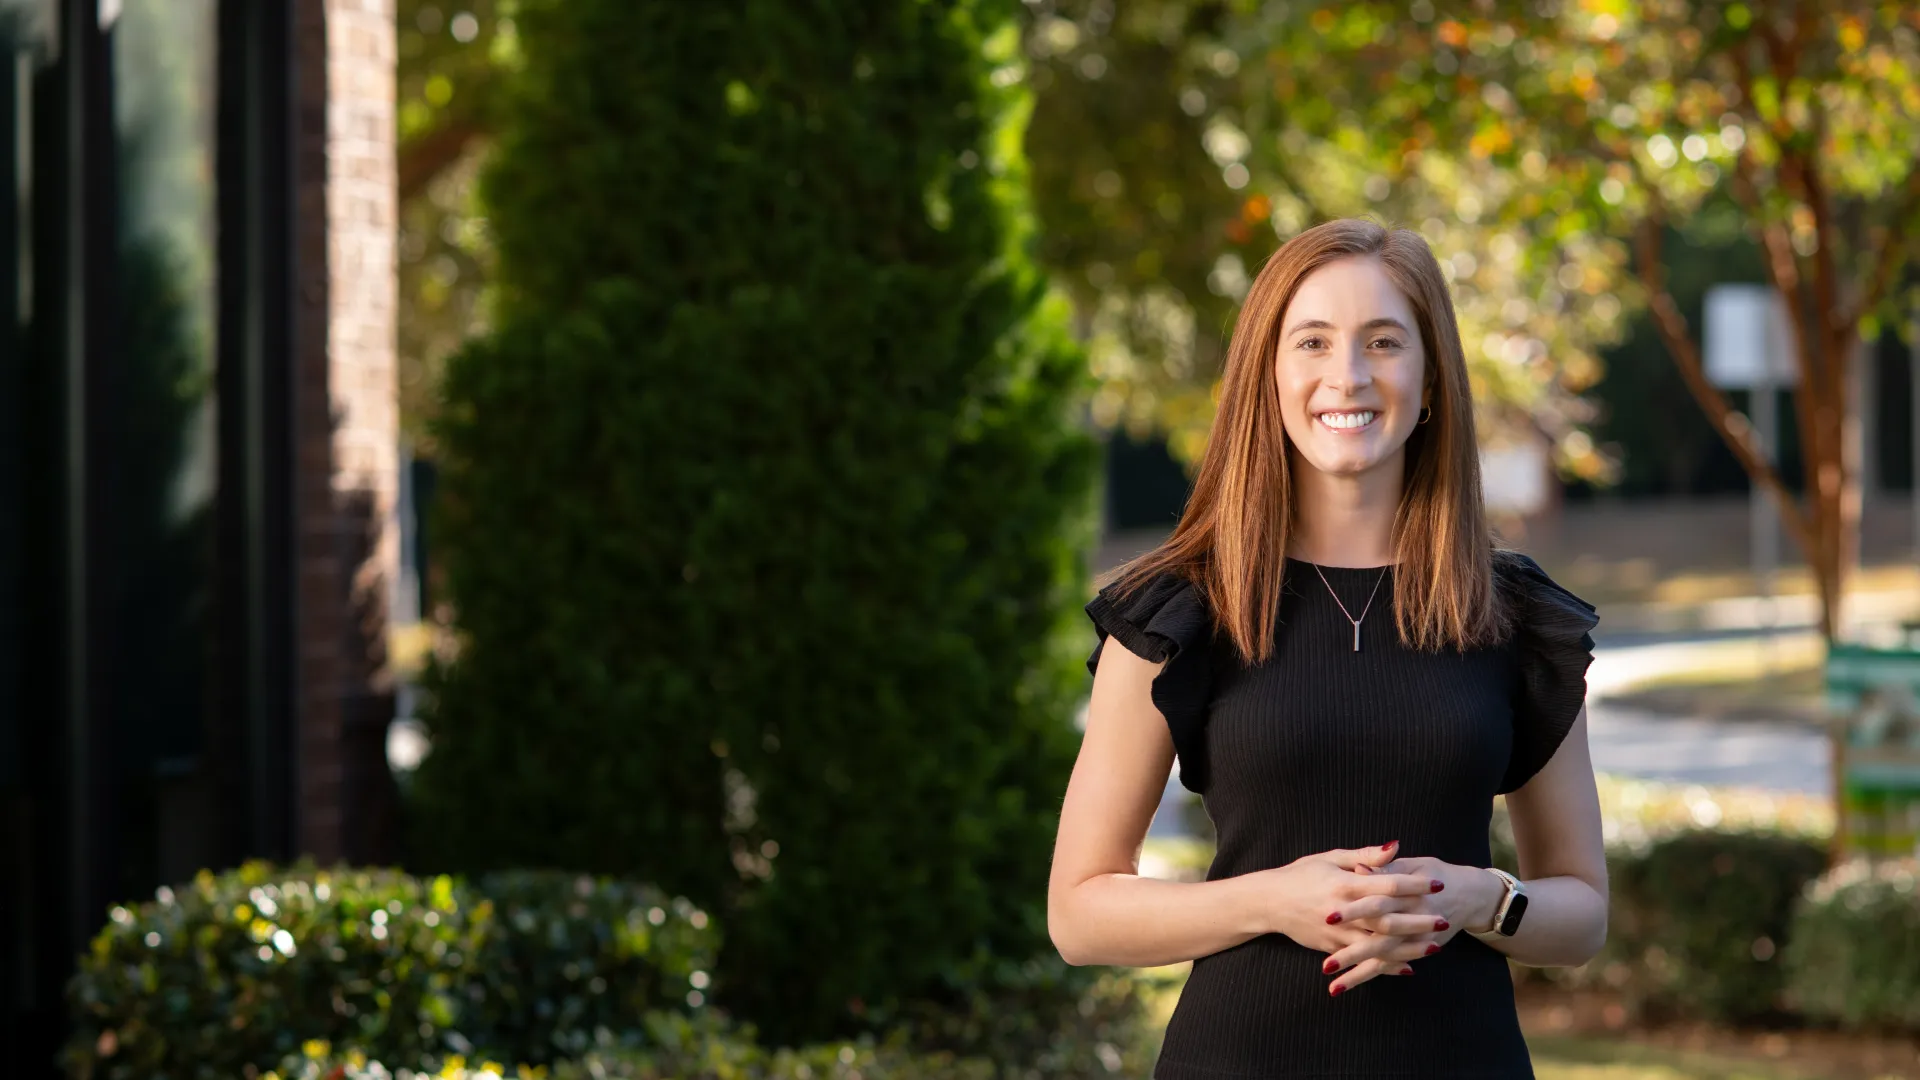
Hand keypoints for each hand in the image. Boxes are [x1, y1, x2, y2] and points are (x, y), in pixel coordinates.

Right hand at [1248, 840, 1440, 994]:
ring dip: (1409, 946)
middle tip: (1443, 919)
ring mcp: (1337, 932)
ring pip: (1379, 943)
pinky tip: (1407, 968)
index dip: (1414, 883)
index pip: (1387, 883)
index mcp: (1345, 882)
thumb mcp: (1331, 858)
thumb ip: (1365, 855)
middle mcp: (1343, 910)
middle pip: (1388, 917)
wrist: (1269, 902)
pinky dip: (1386, 965)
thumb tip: (1396, 847)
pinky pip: (1364, 959)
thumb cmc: (1301, 874)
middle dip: (1418, 919)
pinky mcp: (1332, 947)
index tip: (1437, 883)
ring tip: (1434, 946)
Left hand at [1323, 855, 1504, 993]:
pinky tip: (1349, 984)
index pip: (1378, 901)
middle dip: (1353, 952)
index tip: (1328, 919)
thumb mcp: (1412, 865)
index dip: (1354, 910)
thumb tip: (1358, 869)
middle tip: (1327, 964)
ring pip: (1384, 957)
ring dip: (1358, 972)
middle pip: (1380, 936)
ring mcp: (1418, 938)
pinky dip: (1372, 974)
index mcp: (1408, 892)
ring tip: (1333, 983)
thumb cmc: (1433, 874)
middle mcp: (1413, 918)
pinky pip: (1393, 964)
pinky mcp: (1420, 948)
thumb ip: (1384, 867)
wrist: (1470, 894)